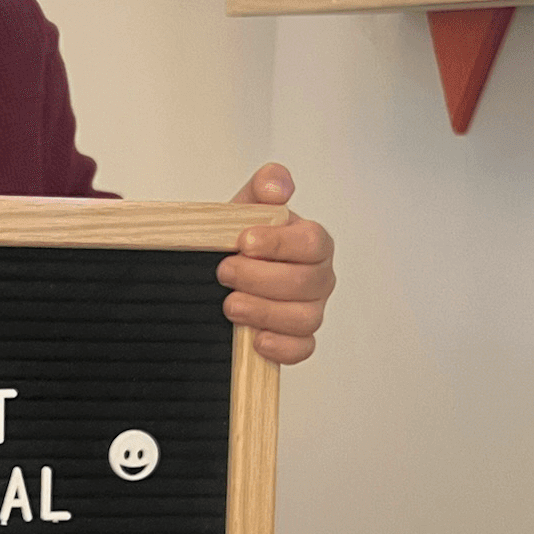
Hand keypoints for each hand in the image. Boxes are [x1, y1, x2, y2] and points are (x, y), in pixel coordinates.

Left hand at [218, 164, 335, 365]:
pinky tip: (255, 339)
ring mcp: (310, 308)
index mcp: (310, 241)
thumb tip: (278, 185)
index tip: (244, 243)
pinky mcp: (297, 337)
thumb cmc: (237, 243)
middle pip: (307, 282)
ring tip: (230, 306)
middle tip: (224, 273)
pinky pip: (302, 348)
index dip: (278, 244)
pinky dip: (280, 347)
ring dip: (264, 312)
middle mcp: (317, 275)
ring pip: (305, 317)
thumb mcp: (244, 209)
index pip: (311, 242)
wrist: (216, 273)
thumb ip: (262, 189)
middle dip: (260, 279)